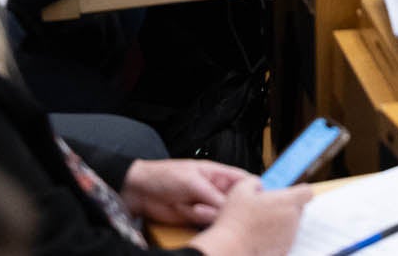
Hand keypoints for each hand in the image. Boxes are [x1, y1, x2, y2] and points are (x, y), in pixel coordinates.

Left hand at [122, 158, 248, 226]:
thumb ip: (214, 195)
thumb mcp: (192, 182)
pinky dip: (204, 222)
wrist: (141, 192)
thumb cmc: (165, 176)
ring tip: (195, 207)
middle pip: (236, 201)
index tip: (256, 198)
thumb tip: (232, 206)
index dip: (253, 188)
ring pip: (223, 215)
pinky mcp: (197, 219)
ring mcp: (207, 205)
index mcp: (218, 174)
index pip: (243, 180)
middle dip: (233, 207)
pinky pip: (209, 224)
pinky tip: (191, 213)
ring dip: (211, 214)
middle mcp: (215, 190)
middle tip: (220, 207)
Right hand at [190, 179, 311, 255]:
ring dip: (281, 220)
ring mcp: (290, 236)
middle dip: (286, 205)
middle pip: (298, 208)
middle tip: (267, 206)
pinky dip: (277, 235)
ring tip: (260, 221)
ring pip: (291, 223)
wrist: (231, 247)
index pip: (307, 192)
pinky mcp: (284, 249)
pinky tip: (260, 234)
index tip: (289, 191)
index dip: (298, 190)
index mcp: (286, 201)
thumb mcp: (241, 188)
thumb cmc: (237, 219)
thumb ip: (255, 181)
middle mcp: (292, 219)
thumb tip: (259, 185)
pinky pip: (285, 237)